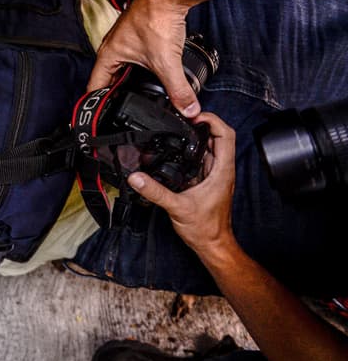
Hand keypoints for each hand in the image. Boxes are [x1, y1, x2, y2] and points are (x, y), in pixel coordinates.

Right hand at [88, 0, 198, 116]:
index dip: (97, 105)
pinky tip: (151, 76)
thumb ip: (178, 89)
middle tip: (124, 113)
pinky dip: (139, 70)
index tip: (100, 120)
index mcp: (108, 55)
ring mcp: (124, 41)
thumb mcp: (166, 62)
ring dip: (128, 82)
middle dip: (115, 95)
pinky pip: (133, 59)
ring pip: (121, 68)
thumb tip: (187, 109)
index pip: (95, 87)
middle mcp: (111, 48)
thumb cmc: (156, 18)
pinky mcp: (137, 36)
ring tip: (138, 97)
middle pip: (108, 79)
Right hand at [127, 112, 235, 258]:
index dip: (212, 120)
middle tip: (179, 118)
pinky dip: (187, 151)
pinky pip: (198, 159)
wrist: (212, 244)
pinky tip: (173, 151)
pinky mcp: (204, 180)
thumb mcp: (177, 207)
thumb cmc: (206, 229)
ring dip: (193, 136)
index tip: (193, 115)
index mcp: (222, 170)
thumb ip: (155, 191)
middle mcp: (220, 169)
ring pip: (207, 147)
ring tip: (175, 128)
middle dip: (199, 124)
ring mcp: (213, 174)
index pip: (226, 134)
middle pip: (216, 136)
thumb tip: (135, 176)